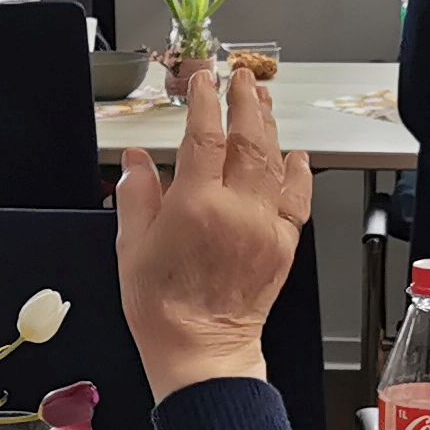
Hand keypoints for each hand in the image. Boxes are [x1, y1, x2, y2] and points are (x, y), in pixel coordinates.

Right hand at [115, 65, 311, 393]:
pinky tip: (295, 154)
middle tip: (240, 79)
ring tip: (261, 102)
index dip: (204, 102)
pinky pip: (297, 198)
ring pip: (274, 161)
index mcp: (195, 207)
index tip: (202, 82)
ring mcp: (265, 226)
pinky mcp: (283, 244)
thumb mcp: (132, 247)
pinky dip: (298, 171)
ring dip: (269, 126)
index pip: (203, 137)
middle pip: (248, 139)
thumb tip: (137, 161)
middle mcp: (237, 210)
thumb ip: (136, 195)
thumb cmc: (163, 308)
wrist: (201, 349)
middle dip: (244, 102)